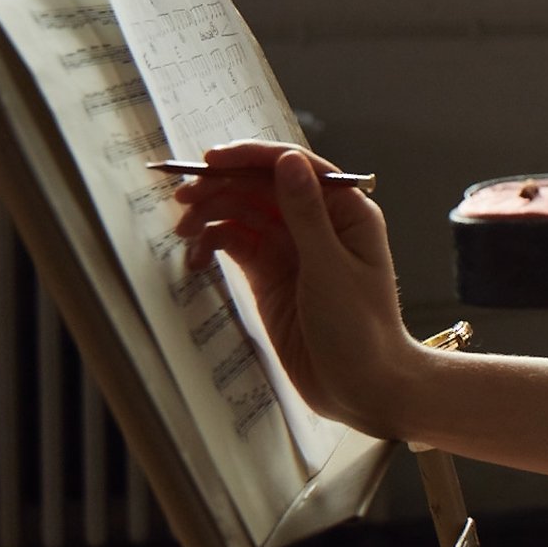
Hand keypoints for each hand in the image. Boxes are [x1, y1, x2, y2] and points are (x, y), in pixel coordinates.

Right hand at [171, 139, 413, 433]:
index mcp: (346, 213)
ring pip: (245, 216)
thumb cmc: (362, 330)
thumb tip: (287, 160)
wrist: (364, 388)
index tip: (211, 160)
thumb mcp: (331, 269)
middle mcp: (319, 226)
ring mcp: (293, 251)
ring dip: (212, 215)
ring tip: (183, 230)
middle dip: (223, 188)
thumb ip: (306, 215)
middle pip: (263, 189)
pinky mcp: (272, 278)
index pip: (295, 168)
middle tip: (183, 199)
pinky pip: (237, 247)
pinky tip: (196, 257)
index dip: (252, 158)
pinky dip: (214, 245)